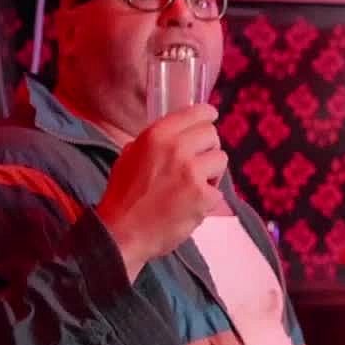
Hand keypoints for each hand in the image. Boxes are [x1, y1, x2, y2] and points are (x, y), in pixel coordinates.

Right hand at [97, 104, 227, 281]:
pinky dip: (208, 199)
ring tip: (193, 186)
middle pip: (212, 135)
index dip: (207, 116)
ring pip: (221, 160)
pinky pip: (218, 191)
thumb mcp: (130, 156)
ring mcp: (192, 172)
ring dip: (212, 173)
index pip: (197, 112)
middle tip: (199, 162)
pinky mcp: (203, 196)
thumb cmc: (124, 196)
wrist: (122, 233)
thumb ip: (155, 142)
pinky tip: (190, 205)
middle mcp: (176, 148)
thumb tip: (177, 134)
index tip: (210, 118)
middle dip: (208, 148)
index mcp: (157, 135)